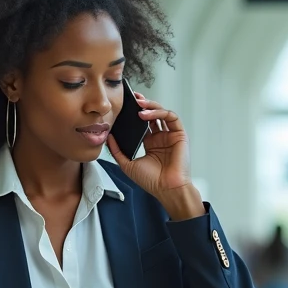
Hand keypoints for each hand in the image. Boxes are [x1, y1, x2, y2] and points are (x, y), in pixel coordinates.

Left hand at [107, 93, 202, 219]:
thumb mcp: (127, 165)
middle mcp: (161, 137)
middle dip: (143, 104)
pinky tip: (147, 114)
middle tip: (133, 98)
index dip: (134, 113)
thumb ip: (117, 151)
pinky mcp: (179, 135)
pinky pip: (171, 117)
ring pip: (162, 113)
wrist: (166, 189)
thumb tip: (108, 137)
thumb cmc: (151, 181)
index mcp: (150, 143)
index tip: (124, 105)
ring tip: (139, 105)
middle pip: (152, 114)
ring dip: (151, 106)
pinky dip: (159, 112)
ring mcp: (170, 136)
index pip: (142, 123)